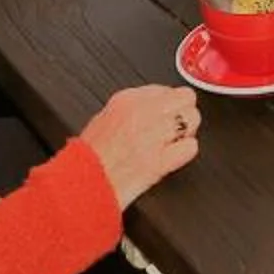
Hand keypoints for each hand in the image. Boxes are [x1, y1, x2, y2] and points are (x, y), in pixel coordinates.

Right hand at [80, 85, 201, 206]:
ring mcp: (153, 136)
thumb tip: (152, 106)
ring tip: (172, 143)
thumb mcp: (103, 119)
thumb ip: (131, 108)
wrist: (81, 185)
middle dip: (183, 113)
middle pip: (186, 98)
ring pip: (192, 119)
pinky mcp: (161, 160)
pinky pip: (191, 147)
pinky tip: (173, 157)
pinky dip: (185, 153)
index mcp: (126, 100)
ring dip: (186, 132)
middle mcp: (142, 113)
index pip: (166, 88)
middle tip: (173, 129)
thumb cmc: (88, 158)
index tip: (164, 114)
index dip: (168, 104)